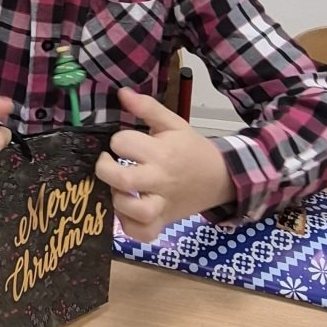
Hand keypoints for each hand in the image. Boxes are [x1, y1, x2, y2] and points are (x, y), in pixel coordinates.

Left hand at [95, 86, 234, 241]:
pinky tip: (127, 212)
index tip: (122, 143)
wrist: (221, 177)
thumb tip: (121, 93)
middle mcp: (160, 180)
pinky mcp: (163, 223)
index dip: (117, 141)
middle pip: (122, 180)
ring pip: (133, 211)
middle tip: (108, 164)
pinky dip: (130, 227)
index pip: (123, 144)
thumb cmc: (191, 149)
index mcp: (162, 152)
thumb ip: (147, 108)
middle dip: (105, 169)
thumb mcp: (173, 123)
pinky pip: (142, 234)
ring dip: (117, 201)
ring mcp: (162, 205)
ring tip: (119, 189)